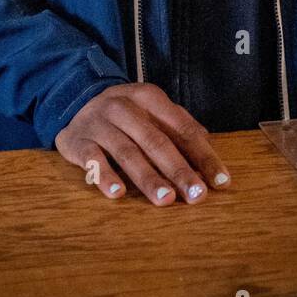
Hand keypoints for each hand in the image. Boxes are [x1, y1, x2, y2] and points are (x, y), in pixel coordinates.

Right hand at [55, 82, 230, 204]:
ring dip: (147, 177)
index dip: (203, 155)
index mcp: (148, 97)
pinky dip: (104, 175)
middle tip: (196, 195)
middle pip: (155, 140)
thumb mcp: (151, 112)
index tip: (220, 182)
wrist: (76, 105)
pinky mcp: (78, 140)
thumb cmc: (126, 116)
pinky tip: (117, 193)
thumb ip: (180, 128)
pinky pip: (91, 159)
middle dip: (178, 170)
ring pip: (126, 152)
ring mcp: (99, 123)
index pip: (182, 128)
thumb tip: (209, 153)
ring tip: (165, 199)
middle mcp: (123, 106)